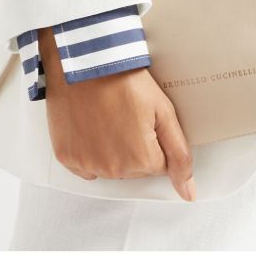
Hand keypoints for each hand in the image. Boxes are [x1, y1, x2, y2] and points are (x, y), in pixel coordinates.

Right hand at [39, 26, 195, 200]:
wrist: (87, 62)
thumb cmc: (125, 80)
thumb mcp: (163, 111)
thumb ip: (179, 154)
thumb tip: (189, 194)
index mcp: (142, 161)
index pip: (160, 165)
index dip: (155, 138)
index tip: (145, 117)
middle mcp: (114, 171)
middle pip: (135, 168)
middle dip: (135, 145)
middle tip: (126, 113)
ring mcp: (88, 165)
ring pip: (110, 168)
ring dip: (112, 148)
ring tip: (108, 116)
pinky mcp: (66, 157)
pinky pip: (85, 165)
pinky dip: (89, 149)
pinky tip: (91, 124)